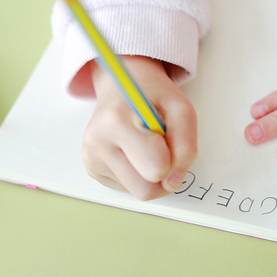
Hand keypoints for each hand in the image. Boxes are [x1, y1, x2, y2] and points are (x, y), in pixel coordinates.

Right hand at [81, 56, 196, 199]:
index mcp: (116, 121)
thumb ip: (186, 146)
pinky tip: (134, 151)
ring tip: (147, 147)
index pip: (156, 168)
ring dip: (150, 175)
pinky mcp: (92, 168)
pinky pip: (127, 188)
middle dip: (162, 175)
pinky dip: (138, 174)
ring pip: (137, 192)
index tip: (168, 139)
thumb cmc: (152, 96)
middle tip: (162, 147)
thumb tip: (173, 182)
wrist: (120, 85)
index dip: (172, 161)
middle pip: (145, 190)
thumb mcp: (181, 108)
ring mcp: (91, 158)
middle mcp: (97, 142)